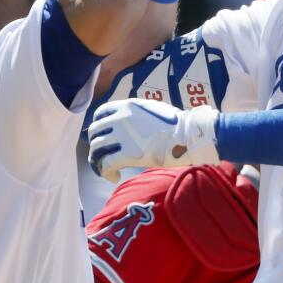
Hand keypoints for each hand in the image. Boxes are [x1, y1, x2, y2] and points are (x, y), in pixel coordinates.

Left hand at [87, 98, 218, 182]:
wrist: (187, 135)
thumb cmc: (176, 123)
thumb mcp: (151, 108)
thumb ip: (135, 113)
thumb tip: (128, 120)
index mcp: (126, 106)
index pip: (99, 114)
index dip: (98, 126)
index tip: (102, 136)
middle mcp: (119, 119)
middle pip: (94, 132)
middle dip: (95, 145)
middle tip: (102, 156)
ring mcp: (122, 136)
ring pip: (96, 149)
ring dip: (97, 161)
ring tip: (106, 169)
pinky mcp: (128, 154)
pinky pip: (106, 164)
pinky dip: (106, 172)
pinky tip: (114, 177)